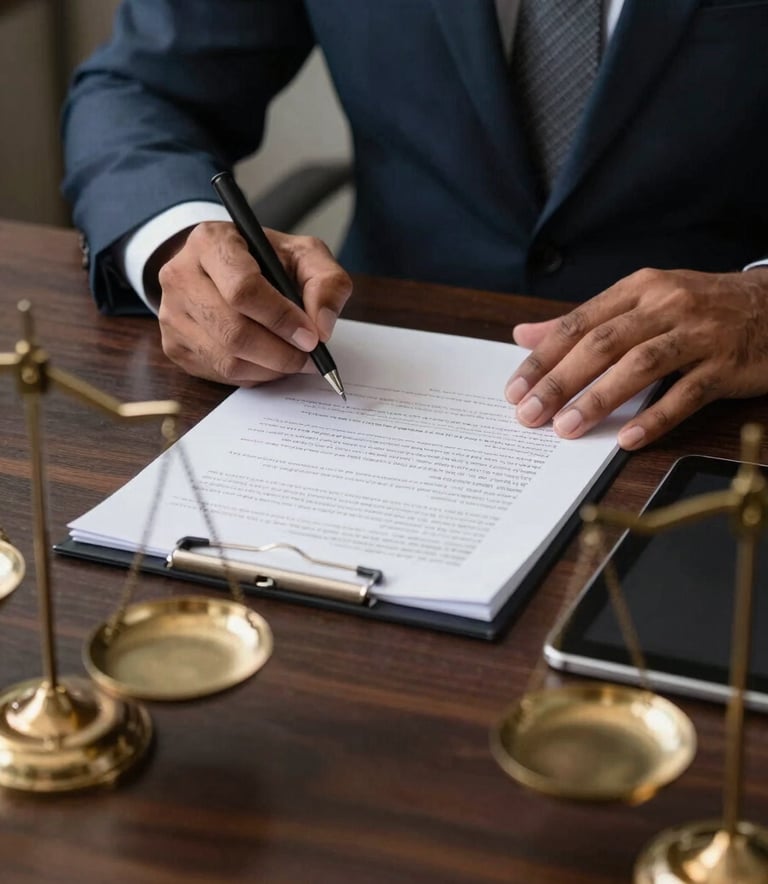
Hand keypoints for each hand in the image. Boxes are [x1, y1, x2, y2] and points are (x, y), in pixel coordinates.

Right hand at [149, 221, 352, 384]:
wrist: (222, 269)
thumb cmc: (264, 260)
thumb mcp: (303, 255)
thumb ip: (326, 283)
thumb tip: (323, 326)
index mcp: (211, 242)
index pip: (243, 289)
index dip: (282, 319)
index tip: (312, 337)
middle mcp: (180, 276)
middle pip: (233, 331)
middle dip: (280, 353)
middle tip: (310, 357)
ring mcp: (171, 314)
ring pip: (226, 360)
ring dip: (270, 369)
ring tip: (294, 359)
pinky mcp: (174, 345)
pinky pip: (219, 374)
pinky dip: (253, 375)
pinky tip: (268, 361)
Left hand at [505, 267, 767, 448]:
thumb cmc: (699, 308)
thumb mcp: (642, 302)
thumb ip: (584, 321)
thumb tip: (524, 335)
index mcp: (639, 289)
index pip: (578, 323)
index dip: (543, 358)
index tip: (515, 388)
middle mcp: (666, 305)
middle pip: (602, 344)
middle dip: (560, 381)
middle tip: (529, 413)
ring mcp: (699, 334)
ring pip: (640, 365)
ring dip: (599, 399)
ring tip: (567, 428)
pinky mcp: (727, 364)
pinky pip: (686, 393)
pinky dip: (656, 417)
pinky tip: (629, 438)